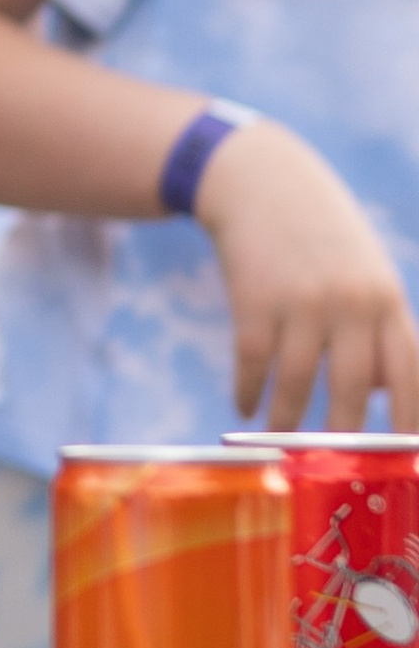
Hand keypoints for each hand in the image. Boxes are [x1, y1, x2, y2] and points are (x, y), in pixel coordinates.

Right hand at [197, 121, 418, 428]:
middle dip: (343, 437)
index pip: (410, 373)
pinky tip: (245, 408)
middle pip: (352, 390)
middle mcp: (350, 302)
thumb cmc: (322, 235)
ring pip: (296, 385)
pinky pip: (253, 364)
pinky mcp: (254, 301)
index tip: (403, 457)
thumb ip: (377, 330)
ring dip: (286, 422)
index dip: (409, 421)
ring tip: (279, 443)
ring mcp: (300, 302)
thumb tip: (375, 397)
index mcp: (387, 299)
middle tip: (334, 468)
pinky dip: (248, 393)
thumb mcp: (365, 273)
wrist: (261, 179)